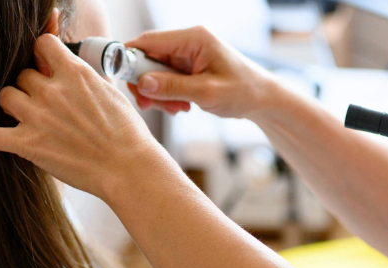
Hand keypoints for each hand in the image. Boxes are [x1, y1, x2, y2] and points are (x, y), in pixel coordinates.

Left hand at [0, 34, 170, 198]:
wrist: (127, 167)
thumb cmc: (126, 133)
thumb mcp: (110, 92)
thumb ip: (85, 78)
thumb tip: (72, 70)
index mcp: (75, 73)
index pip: (42, 43)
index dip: (42, 54)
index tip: (45, 66)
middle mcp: (52, 90)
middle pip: (22, 74)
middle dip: (31, 87)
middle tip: (44, 104)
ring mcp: (37, 116)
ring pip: (4, 96)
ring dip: (13, 106)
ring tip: (25, 118)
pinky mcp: (27, 144)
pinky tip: (3, 139)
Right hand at [125, 26, 295, 120]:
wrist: (264, 99)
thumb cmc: (244, 91)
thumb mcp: (207, 92)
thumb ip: (173, 87)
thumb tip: (142, 84)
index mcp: (194, 38)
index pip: (149, 41)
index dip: (129, 58)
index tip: (123, 81)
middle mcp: (189, 42)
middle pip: (149, 58)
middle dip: (148, 84)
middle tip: (154, 106)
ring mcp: (188, 54)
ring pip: (155, 71)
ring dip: (159, 93)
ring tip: (178, 108)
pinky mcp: (189, 67)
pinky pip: (166, 79)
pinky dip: (168, 94)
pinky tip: (182, 106)